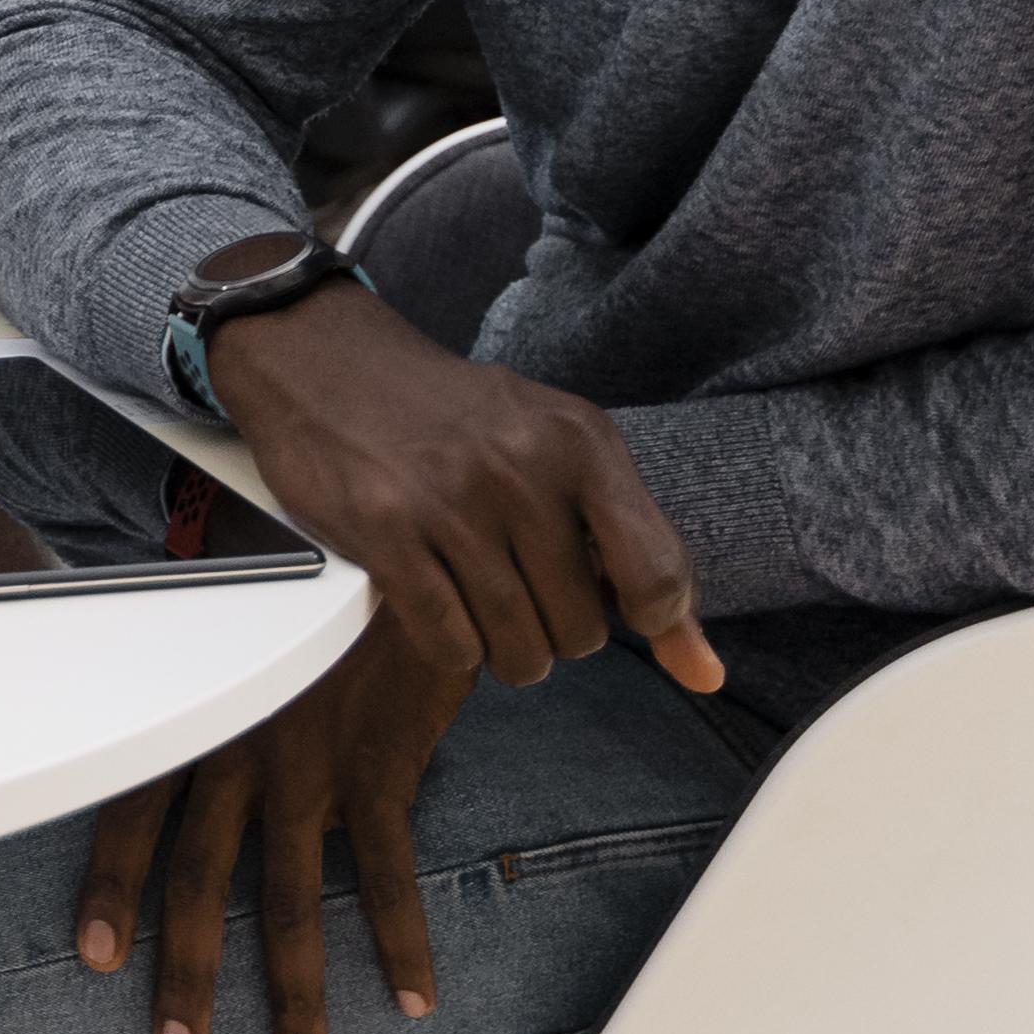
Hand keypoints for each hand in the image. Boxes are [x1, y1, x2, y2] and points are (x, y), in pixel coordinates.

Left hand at [73, 587, 475, 1033]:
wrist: (388, 547)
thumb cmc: (308, 594)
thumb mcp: (233, 633)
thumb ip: (206, 692)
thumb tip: (171, 734)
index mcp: (194, 718)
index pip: (133, 810)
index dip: (112, 886)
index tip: (94, 957)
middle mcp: (235, 749)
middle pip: (196, 877)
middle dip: (184, 971)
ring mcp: (306, 764)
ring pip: (284, 897)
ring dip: (292, 988)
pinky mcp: (378, 767)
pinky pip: (387, 872)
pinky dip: (401, 941)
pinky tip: (414, 1001)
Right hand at [200, 279, 721, 699]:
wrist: (327, 359)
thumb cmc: (453, 417)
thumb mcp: (559, 452)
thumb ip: (637, 554)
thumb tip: (705, 674)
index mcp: (580, 441)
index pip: (658, 575)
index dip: (650, 620)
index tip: (613, 606)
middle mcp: (522, 468)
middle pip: (580, 631)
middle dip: (554, 631)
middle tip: (522, 588)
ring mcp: (450, 501)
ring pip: (516, 649)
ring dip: (503, 650)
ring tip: (481, 606)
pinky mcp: (384, 531)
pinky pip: (448, 643)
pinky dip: (450, 645)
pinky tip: (437, 603)